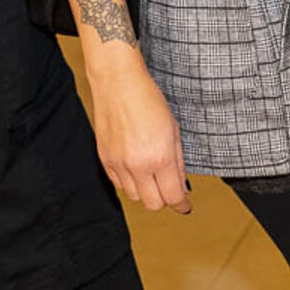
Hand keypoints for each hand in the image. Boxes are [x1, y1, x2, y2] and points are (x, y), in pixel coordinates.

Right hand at [88, 53, 191, 213]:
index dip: (182, 205)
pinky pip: (118, 184)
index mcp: (160, 157)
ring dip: (145, 190)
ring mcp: (118, 163)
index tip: (185, 206)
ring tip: (151, 172)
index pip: (173, 196)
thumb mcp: (174, 129)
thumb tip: (180, 185)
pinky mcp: (104, 159)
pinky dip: (129, 181)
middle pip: (153, 204)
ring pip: (134, 196)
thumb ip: (178, 161)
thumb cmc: (148, 99)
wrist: (118, 82)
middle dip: (164, 199)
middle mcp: (138, 164)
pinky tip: (135, 166)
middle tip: (169, 188)